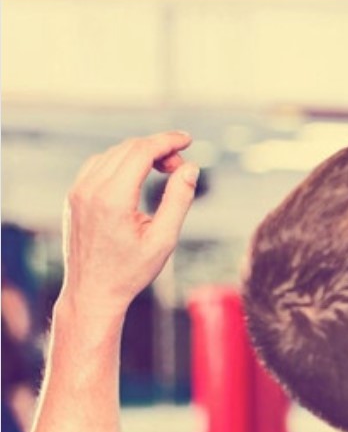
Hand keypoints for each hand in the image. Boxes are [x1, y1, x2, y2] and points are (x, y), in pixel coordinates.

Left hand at [61, 131, 198, 318]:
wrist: (93, 291)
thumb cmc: (130, 271)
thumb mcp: (164, 239)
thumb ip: (179, 200)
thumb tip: (190, 168)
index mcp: (112, 198)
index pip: (141, 151)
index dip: (167, 141)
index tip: (188, 140)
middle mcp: (90, 188)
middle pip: (128, 148)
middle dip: (158, 148)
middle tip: (181, 166)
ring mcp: (78, 191)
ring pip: (113, 154)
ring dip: (141, 154)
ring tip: (164, 171)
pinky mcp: (74, 196)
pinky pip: (99, 165)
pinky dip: (122, 162)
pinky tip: (138, 177)